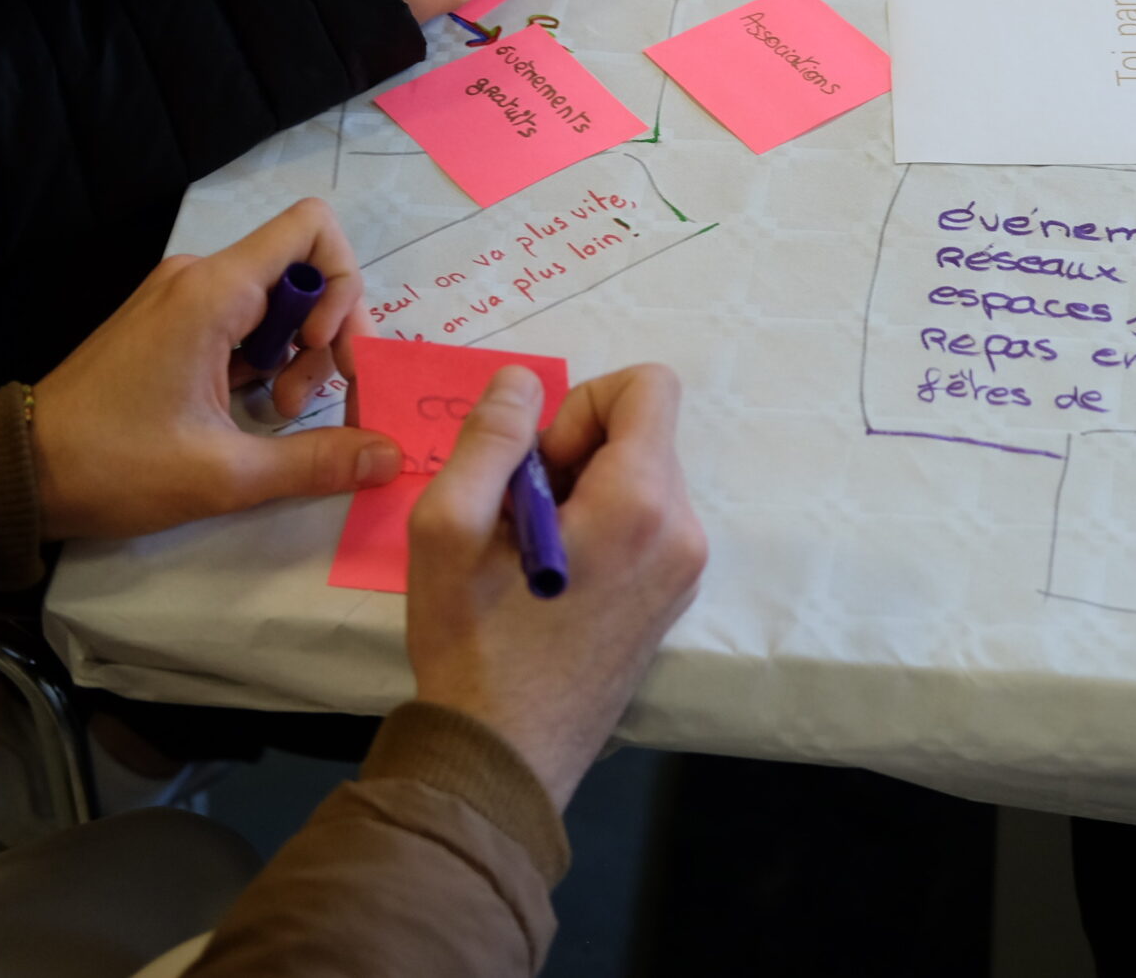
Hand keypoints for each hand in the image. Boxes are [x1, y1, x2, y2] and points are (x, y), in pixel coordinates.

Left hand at [30, 198, 398, 540]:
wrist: (18, 471)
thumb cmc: (114, 465)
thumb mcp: (225, 475)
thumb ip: (318, 461)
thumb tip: (391, 455)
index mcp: (214, 292)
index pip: (313, 227)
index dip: (342, 284)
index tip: (324, 351)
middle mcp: (200, 278)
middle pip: (305, 269)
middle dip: (325, 336)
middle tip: (303, 404)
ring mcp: (181, 298)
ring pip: (278, 299)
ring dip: (296, 356)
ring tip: (273, 415)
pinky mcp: (170, 322)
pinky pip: (245, 319)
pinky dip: (264, 359)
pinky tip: (248, 411)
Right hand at [405, 364, 706, 809]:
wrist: (504, 756)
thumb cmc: (472, 643)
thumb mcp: (449, 528)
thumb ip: (490, 438)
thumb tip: (522, 380)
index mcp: (642, 503)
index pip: (648, 386)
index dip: (580, 404)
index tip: (535, 464)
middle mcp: (684, 529)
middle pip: (644, 433)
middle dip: (576, 451)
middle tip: (517, 514)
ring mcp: (686, 568)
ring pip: (642, 476)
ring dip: (584, 490)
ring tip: (528, 551)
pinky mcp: (674, 597)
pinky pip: (646, 521)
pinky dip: (601, 525)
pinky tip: (552, 577)